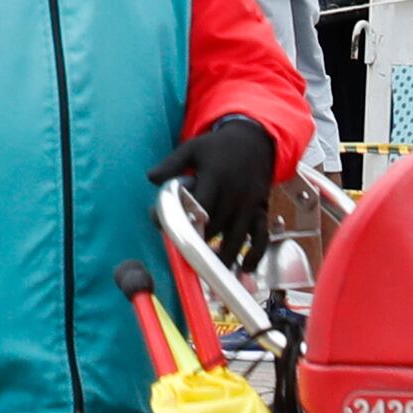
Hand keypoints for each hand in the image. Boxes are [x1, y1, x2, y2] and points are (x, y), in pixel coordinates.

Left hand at [150, 113, 283, 260]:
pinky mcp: (261, 210)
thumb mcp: (193, 148)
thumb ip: (171, 164)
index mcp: (216, 177)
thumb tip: (151, 178)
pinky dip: (255, 254)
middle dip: (199, 243)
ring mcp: (250, 204)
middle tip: (185, 256)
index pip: (199, 206)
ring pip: (236, 237)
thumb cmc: (218, 147)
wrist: (254, 140)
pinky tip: (244, 268)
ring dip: (223, 256)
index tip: (170, 233)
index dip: (185, 222)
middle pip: (215, 226)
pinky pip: (262, 237)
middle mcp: (235, 193)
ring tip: (209, 272)